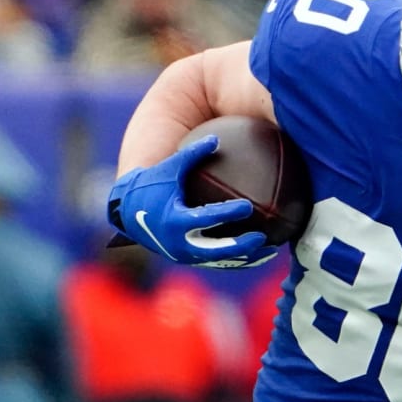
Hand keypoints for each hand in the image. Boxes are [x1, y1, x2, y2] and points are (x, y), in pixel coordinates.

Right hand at [107, 135, 277, 267]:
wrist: (130, 214)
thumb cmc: (152, 186)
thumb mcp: (168, 170)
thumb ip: (191, 154)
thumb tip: (216, 138)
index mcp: (175, 221)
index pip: (205, 219)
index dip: (226, 214)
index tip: (247, 207)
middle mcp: (181, 242)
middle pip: (215, 249)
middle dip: (239, 246)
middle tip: (261, 236)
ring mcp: (187, 254)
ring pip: (221, 260)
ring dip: (247, 258)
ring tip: (271, 250)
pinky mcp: (193, 259)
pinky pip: (220, 263)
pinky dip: (242, 261)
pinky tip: (263, 254)